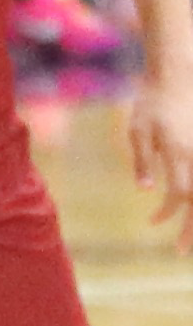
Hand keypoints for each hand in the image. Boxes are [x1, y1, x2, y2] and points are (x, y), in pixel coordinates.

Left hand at [128, 65, 192, 251]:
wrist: (179, 73)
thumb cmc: (153, 102)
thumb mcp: (138, 130)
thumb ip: (143, 161)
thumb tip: (146, 191)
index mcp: (179, 153)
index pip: (178, 194)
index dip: (167, 213)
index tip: (153, 222)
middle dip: (192, 229)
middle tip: (181, 252)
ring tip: (191, 238)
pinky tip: (191, 208)